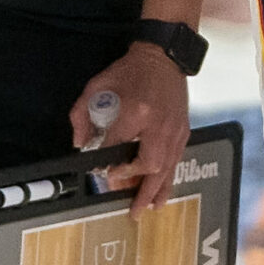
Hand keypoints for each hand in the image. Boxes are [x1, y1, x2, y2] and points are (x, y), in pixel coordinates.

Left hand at [71, 42, 192, 214]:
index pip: (118, 144)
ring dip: (156, 190)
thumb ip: (82, 114)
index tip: (101, 171)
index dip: (108, 162)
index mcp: (137, 110)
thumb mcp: (98, 85)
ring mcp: (174, 129)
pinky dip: (169, 179)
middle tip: (130, 207)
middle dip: (139, 188)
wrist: (163, 56)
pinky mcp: (183, 131)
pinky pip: (176, 161)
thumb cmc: (131, 70)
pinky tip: (163, 192)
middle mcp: (158, 123)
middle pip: (150, 164)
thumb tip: (80, 143)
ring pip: (167, 168)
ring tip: (148, 208)